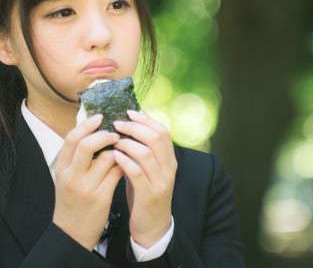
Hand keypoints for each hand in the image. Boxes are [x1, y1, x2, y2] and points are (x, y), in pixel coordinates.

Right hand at [53, 114, 122, 249]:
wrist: (72, 233)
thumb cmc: (72, 199)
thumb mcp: (67, 176)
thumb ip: (77, 156)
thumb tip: (93, 127)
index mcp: (61, 168)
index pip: (71, 139)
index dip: (86, 125)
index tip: (100, 117)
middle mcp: (72, 176)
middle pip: (87, 145)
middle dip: (105, 135)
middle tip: (115, 133)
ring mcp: (86, 187)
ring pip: (108, 157)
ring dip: (119, 150)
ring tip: (123, 149)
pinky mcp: (101, 197)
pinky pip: (118, 172)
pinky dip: (125, 164)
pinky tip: (127, 164)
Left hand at [113, 110, 176, 247]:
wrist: (153, 227)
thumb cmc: (145, 194)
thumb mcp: (148, 170)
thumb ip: (141, 152)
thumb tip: (126, 130)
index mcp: (170, 159)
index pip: (162, 131)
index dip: (146, 119)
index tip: (129, 112)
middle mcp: (169, 167)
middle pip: (156, 137)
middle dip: (135, 127)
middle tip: (117, 124)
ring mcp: (161, 181)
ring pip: (146, 153)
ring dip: (128, 143)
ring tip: (113, 140)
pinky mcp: (150, 195)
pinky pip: (137, 172)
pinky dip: (125, 161)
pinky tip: (114, 156)